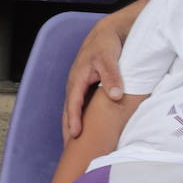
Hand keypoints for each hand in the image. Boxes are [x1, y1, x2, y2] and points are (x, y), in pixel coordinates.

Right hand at [64, 21, 125, 141]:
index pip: (73, 104)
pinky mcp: (86, 86)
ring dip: (72, 125)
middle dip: (67, 129)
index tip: (74, 135)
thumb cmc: (107, 45)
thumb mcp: (109, 58)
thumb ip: (112, 76)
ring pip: (73, 109)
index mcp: (77, 79)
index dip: (74, 120)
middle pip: (68, 111)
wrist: (106, 33)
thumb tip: (115, 96)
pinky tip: (84, 127)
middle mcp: (75, 84)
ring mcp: (79, 86)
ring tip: (73, 144)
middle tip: (68, 150)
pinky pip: (80, 104)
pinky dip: (79, 117)